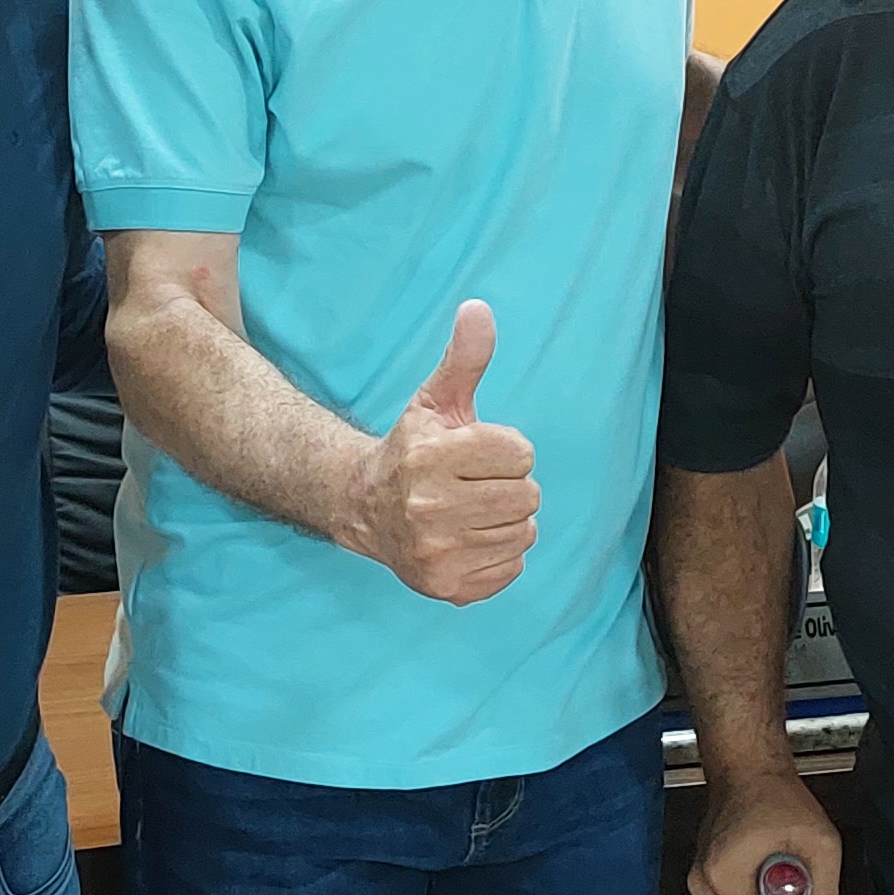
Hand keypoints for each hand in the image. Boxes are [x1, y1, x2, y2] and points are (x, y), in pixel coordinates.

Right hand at [346, 300, 538, 603]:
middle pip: (527, 496)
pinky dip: (498, 554)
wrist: (366, 509)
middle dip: (509, 486)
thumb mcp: (436, 401)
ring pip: (523, 533)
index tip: (477, 454)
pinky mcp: (446, 586)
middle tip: (474, 484)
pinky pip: (512, 568)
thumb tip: (479, 308)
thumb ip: (464, 358)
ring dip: (506, 521)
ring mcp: (437, 552)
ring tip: (471, 511)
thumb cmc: (413, 450)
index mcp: (431, 458)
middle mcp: (430, 508)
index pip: (521, 454)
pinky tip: (468, 539)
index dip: (506, 450)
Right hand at [687, 764, 843, 894]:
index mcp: (724, 876)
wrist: (748, 770)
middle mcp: (703, 881)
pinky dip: (753, 892)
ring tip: (775, 864)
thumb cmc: (776, 795)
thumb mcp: (820, 843)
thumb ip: (825, 892)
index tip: (801, 894)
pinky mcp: (703, 876)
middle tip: (789, 872)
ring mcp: (699, 879)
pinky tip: (762, 863)